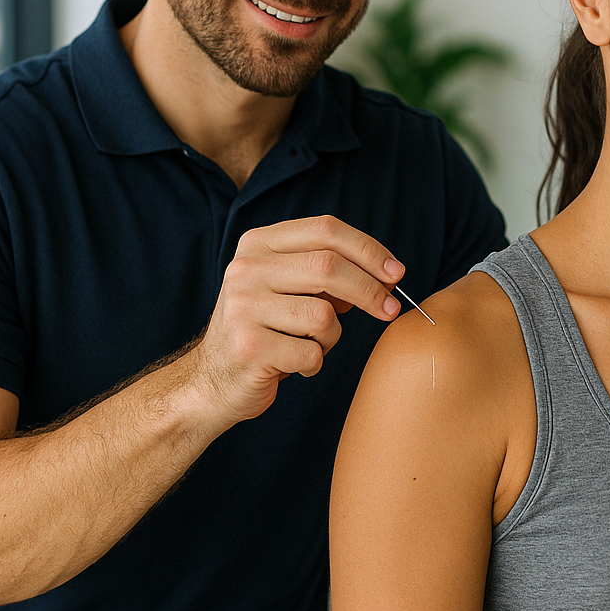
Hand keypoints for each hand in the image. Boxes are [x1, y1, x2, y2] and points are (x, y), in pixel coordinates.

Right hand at [179, 216, 403, 426]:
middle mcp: (246, 268)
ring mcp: (244, 307)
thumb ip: (327, 274)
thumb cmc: (264, 330)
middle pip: (329, 266)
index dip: (368, 249)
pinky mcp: (250, 347)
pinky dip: (314, 363)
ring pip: (323, 315)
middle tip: (390, 309)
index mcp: (258, 244)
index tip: (396, 272)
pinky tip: (293, 364)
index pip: (325, 229)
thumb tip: (387, 275)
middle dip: (370, 290)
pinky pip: (311, 353)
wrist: (212, 381)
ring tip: (311, 344)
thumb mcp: (289, 289)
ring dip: (332, 336)